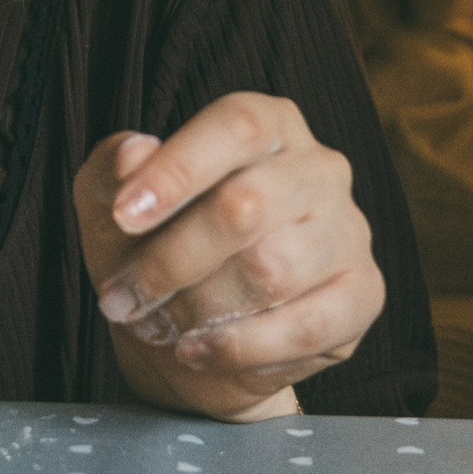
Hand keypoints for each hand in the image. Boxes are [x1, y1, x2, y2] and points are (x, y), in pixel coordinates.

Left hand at [73, 93, 383, 420]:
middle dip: (172, 259)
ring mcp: (349, 231)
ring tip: (160, 322)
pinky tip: (198, 349)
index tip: (123, 215)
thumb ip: (112, 170)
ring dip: (199, 307)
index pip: (236, 126)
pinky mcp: (363, 295)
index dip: (177, 169)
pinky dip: (239, 347)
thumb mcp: (110, 202)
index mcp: (268, 124)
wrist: (187, 336)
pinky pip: (305, 326)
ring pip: (272, 270)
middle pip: (248, 205)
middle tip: (125, 294)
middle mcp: (319, 168)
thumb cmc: (153, 247)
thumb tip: (133, 152)